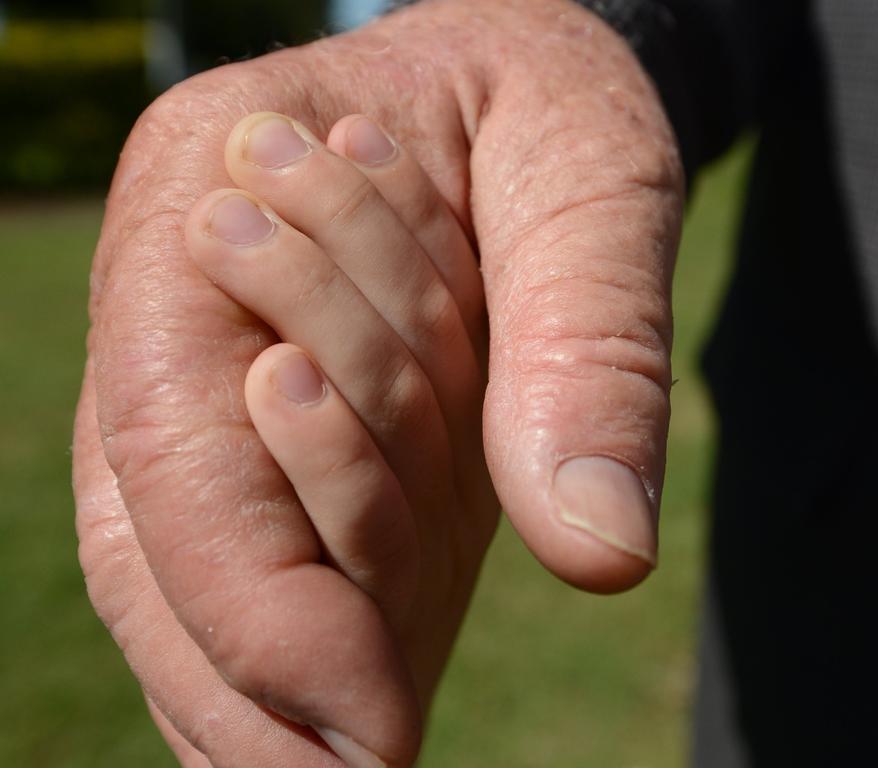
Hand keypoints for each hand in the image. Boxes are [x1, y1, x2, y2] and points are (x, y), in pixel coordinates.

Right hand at [73, 0, 682, 763]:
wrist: (531, 92)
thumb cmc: (548, 107)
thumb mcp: (592, 183)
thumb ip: (587, 347)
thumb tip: (597, 550)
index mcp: (205, 186)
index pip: (172, 430)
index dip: (253, 598)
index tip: (373, 731)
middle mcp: (186, 304)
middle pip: (153, 522)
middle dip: (243, 669)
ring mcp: (224, 380)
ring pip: (193, 560)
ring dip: (273, 667)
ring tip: (362, 750)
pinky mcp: (286, 439)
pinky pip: (265, 556)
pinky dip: (305, 645)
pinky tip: (352, 718)